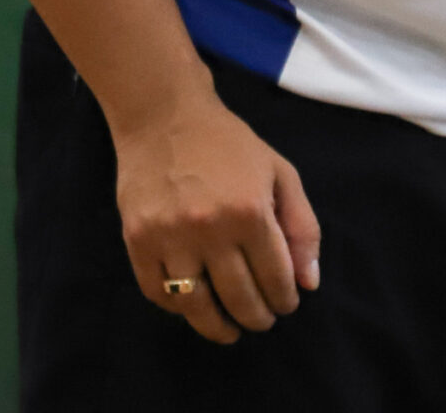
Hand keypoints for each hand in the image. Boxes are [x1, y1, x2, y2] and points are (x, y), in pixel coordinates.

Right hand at [112, 87, 320, 345]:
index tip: (286, 303)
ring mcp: (170, 237)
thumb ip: (302, 226)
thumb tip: (308, 283)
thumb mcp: (279, 172)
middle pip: (239, 297)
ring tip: (230, 329)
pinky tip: (194, 306)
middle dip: (257, 317)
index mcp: (250, 211)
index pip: (276, 278)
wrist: (163, 115)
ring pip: (197, 306)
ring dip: (218, 326)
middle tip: (262, 320)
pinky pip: (159, 293)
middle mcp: (210, 229)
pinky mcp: (137, 239)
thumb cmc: (228, 143)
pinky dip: (178, 308)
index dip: (285, 298)